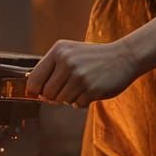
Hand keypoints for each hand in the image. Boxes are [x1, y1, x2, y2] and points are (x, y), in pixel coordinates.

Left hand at [26, 39, 140, 107]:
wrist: (124, 56)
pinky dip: (82, 101)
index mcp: (59, 51)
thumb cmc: (93, 57)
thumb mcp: (71, 53)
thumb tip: (32, 90)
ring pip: (61, 100)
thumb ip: (51, 68)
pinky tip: (91, 89)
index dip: (34, 91)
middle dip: (55, 95)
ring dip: (70, 98)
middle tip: (67, 88)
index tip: (36, 94)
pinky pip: (76, 104)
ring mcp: (79, 76)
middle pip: (47, 93)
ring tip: (81, 86)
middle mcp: (67, 62)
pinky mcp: (92, 89)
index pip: (35, 78)